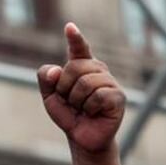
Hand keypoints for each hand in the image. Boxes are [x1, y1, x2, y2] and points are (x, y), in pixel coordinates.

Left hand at [37, 23, 125, 153]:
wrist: (81, 137)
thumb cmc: (69, 114)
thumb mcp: (50, 97)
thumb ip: (46, 79)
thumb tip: (55, 71)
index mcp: (82, 67)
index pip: (79, 49)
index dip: (75, 38)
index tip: (69, 27)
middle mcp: (98, 70)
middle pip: (74, 67)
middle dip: (64, 87)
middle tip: (70, 101)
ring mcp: (110, 82)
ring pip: (85, 83)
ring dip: (76, 100)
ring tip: (82, 108)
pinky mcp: (118, 97)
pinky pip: (98, 96)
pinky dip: (89, 108)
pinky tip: (93, 112)